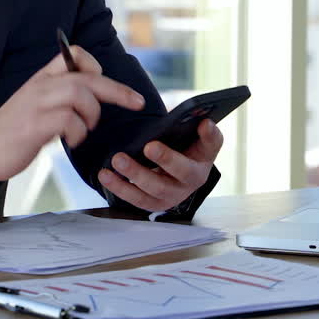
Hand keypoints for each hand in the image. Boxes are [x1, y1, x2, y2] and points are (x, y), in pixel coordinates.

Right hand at [0, 46, 144, 182]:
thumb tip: (92, 96)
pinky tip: (71, 140)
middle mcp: (41, 86)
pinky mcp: (34, 125)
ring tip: (85, 129)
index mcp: (42, 78)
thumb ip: (60, 95)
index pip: (74, 54)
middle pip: (86, 77)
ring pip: (79, 94)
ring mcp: (36, 104)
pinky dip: (78, 132)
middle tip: (137, 102)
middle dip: (118, 90)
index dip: (95, 66)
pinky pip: (68, 120)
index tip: (107, 85)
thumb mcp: (37, 103)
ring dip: (92, 114)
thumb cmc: (14, 129)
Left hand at [98, 118, 222, 211]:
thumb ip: (185, 122)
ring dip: (136, 174)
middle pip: (183, 171)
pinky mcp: (156, 205)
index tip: (204, 122)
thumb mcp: (185, 133)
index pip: (212, 143)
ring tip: (117, 159)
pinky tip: (106, 175)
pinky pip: (137, 199)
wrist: (169, 171)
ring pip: (156, 188)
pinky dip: (120, 187)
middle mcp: (194, 178)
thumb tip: (186, 113)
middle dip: (166, 158)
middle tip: (149, 146)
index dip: (210, 134)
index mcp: (204, 155)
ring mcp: (175, 194)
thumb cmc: (178, 146)